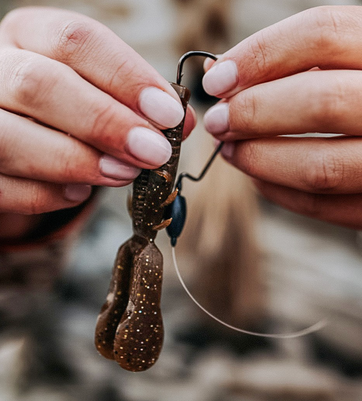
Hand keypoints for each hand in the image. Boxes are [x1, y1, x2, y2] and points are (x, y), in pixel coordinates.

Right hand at [0, 7, 193, 237]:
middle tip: (151, 152)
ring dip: (74, 160)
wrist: (15, 160)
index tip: (166, 113)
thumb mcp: (100, 99)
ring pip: (4, 138)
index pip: (75, 39)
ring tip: (121, 175)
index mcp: (26, 37)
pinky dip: (42, 195)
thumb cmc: (63, 121)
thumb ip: (137, 108)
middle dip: (104, 122)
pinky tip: (76, 195)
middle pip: (37, 85)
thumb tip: (180, 124)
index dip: (126, 76)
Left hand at [202, 6, 361, 228]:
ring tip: (230, 150)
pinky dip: (277, 191)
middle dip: (251, 113)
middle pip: (319, 102)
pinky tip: (257, 176)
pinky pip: (322, 206)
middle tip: (216, 122)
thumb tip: (216, 73)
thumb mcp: (344, 62)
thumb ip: (291, 63)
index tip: (215, 81)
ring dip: (258, 159)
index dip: (258, 55)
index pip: (321, 34)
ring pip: (318, 167)